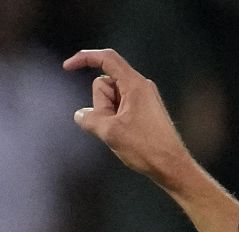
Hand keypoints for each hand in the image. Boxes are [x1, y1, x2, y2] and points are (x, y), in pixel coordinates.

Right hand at [63, 48, 191, 185]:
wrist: (171, 165)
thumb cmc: (146, 148)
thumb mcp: (110, 132)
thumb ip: (89, 119)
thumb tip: (80, 114)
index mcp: (134, 84)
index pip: (107, 59)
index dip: (85, 58)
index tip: (67, 67)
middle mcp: (139, 86)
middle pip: (104, 84)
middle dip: (100, 104)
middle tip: (113, 125)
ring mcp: (141, 98)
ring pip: (110, 99)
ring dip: (107, 115)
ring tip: (121, 133)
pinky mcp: (142, 110)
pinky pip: (118, 109)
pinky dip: (114, 120)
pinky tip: (124, 136)